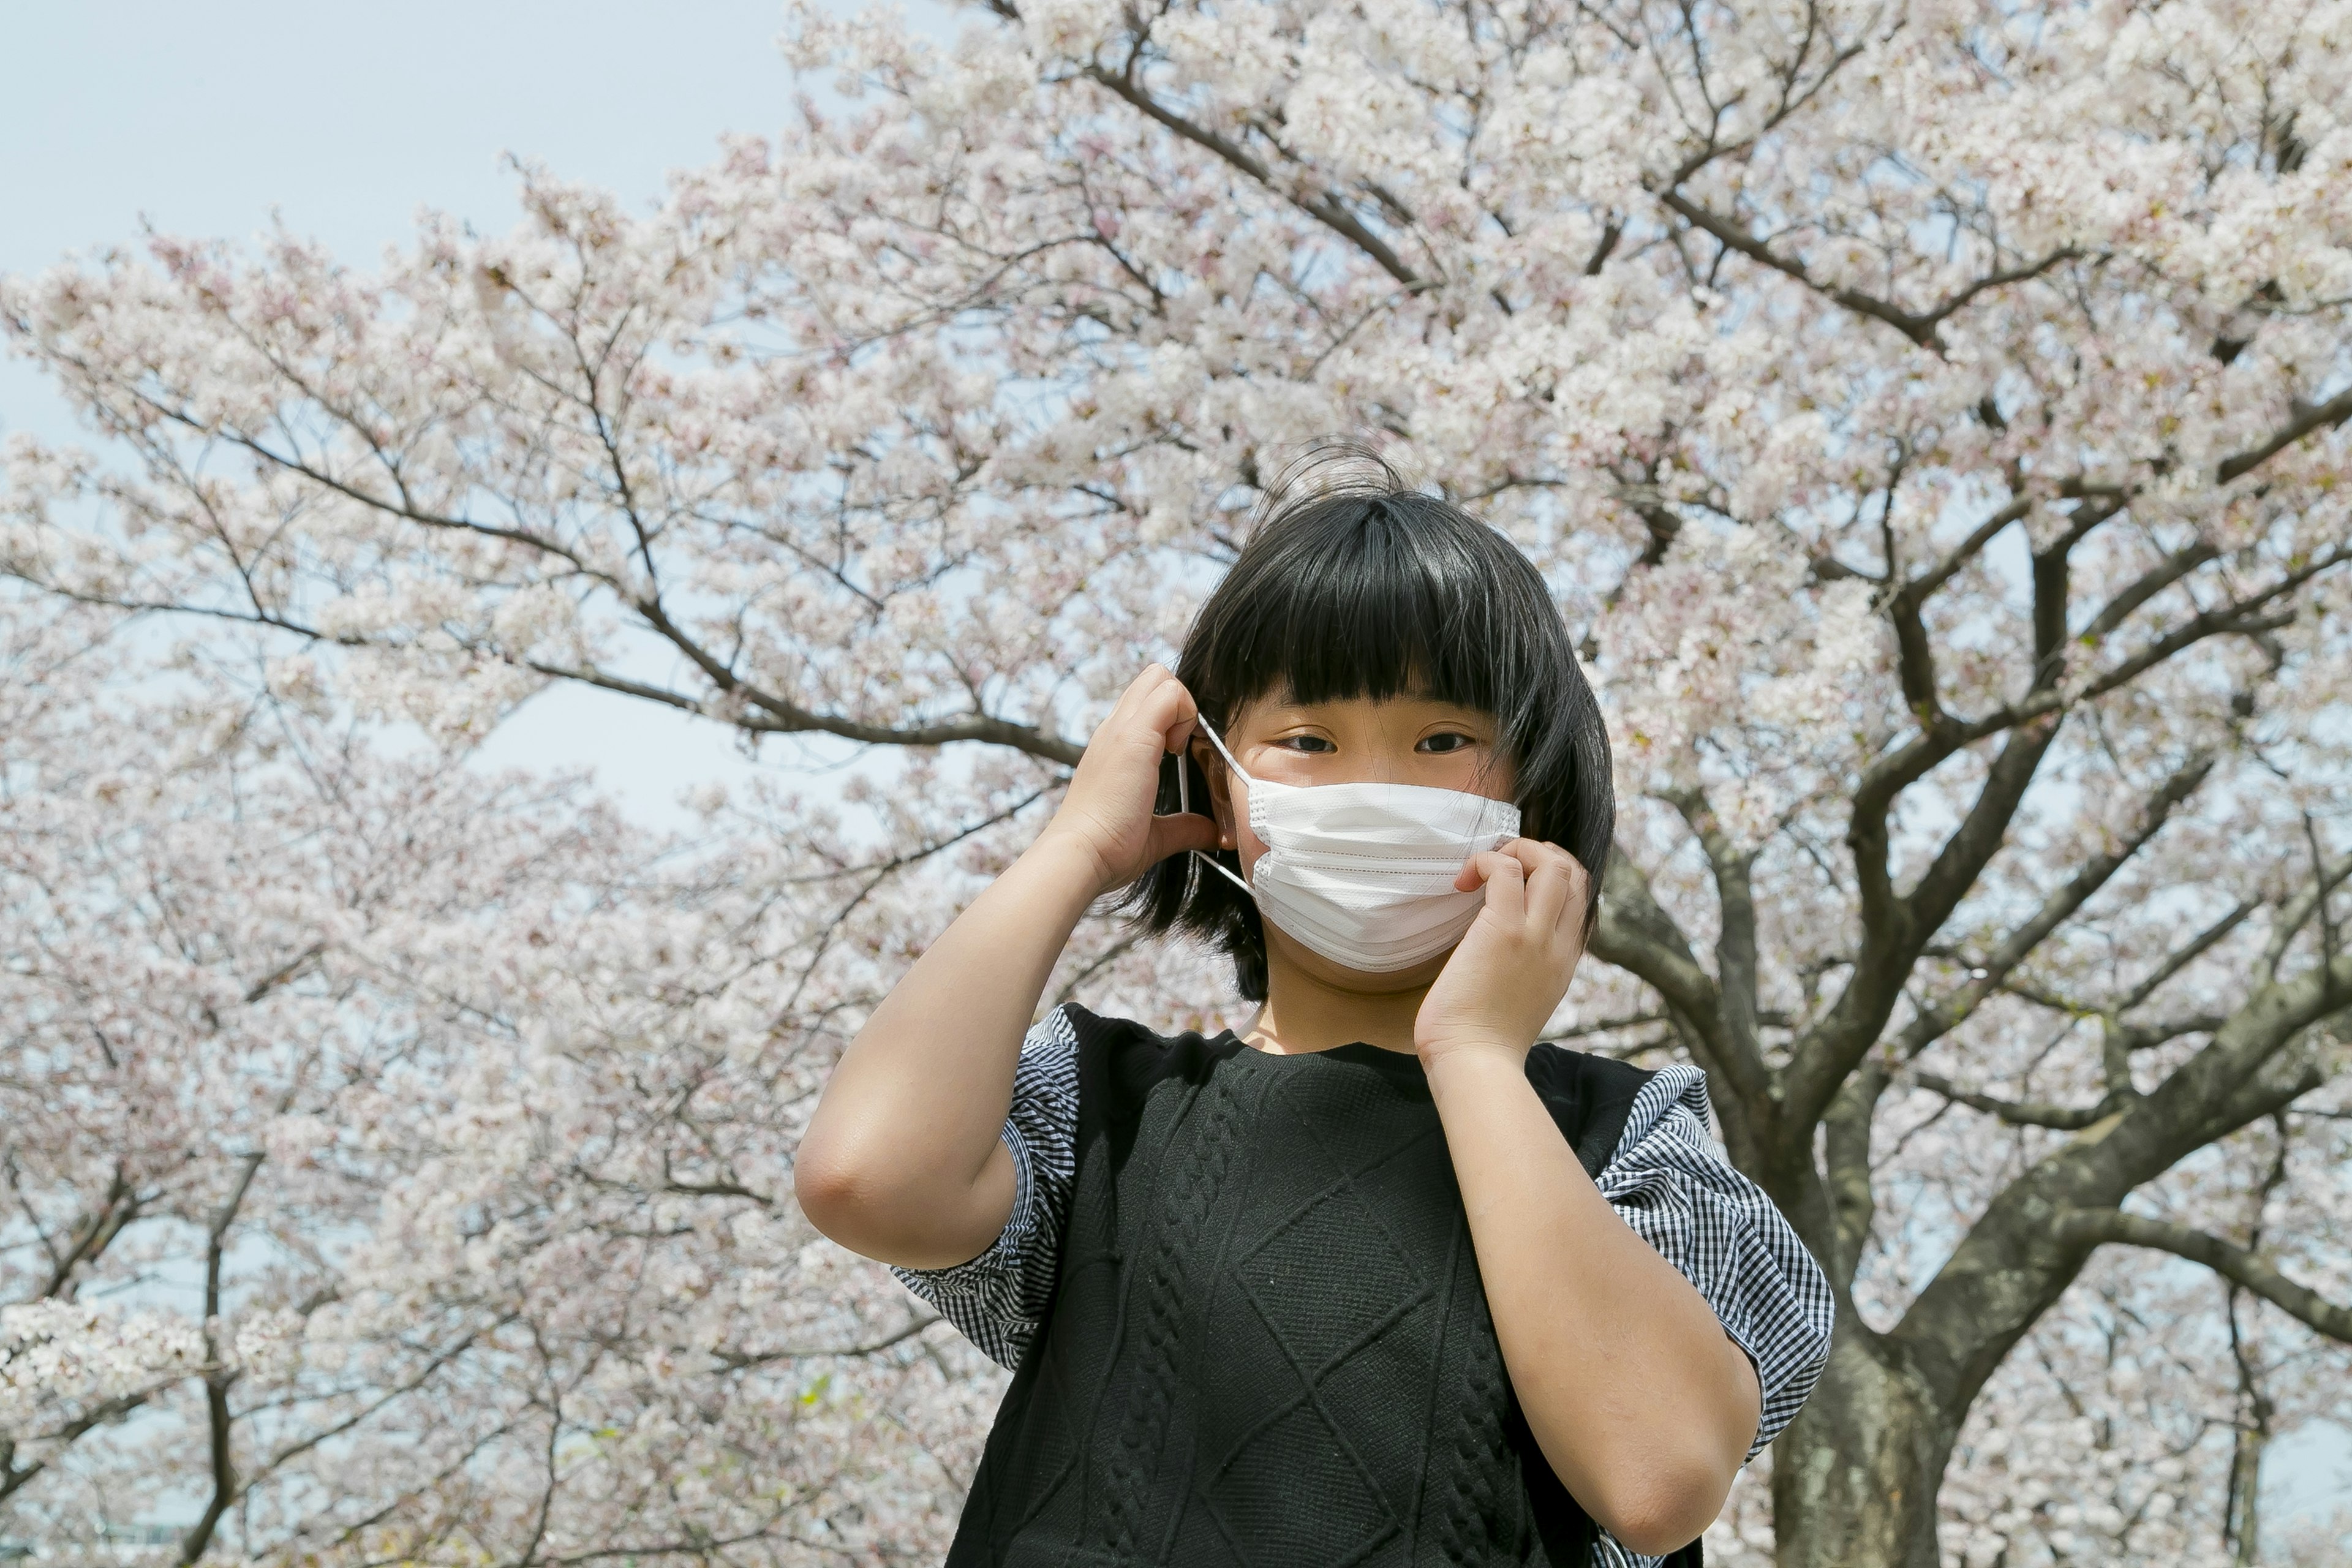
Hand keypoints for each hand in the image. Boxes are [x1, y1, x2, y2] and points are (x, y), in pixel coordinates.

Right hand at [1034, 664, 1220, 897]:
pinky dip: (1186, 714)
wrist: (1082, 854)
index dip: (1172, 718)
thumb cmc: (1107, 847)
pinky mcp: (1133, 735)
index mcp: (1115, 746)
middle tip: (1182, 747)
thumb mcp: (1154, 833)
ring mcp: (1121, 728)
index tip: (1179, 755)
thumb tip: (1212, 833)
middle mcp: (1114, 730)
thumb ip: (1184, 827)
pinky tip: (1179, 752)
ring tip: (1178, 750)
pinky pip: (1170, 694)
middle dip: (1180, 703)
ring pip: (1159, 676)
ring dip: (1182, 706)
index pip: (1146, 701)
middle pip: (1153, 678)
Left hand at [1414, 839, 1591, 1064]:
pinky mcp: (1503, 930)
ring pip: (1554, 864)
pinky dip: (1485, 862)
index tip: (1519, 881)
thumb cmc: (1484, 1042)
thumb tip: (1501, 951)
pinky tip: (1463, 882)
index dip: (1554, 877)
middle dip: (1540, 854)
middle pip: (1576, 873)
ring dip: (1518, 850)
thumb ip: (1526, 971)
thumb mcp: (1524, 1001)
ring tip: (1485, 869)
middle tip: (1501, 867)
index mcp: (1564, 961)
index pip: (1581, 901)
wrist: (1476, 1064)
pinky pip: (1506, 871)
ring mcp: (1535, 936)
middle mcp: (1558, 945)